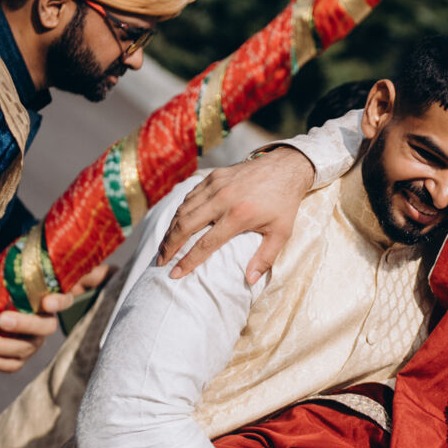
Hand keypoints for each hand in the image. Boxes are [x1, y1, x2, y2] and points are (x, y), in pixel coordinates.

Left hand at [0, 255, 94, 372]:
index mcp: (38, 295)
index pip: (62, 298)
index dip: (60, 301)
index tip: (46, 303)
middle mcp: (40, 319)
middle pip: (46, 326)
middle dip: (26, 325)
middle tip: (1, 320)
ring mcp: (29, 341)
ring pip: (27, 348)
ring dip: (3, 346)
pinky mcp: (15, 358)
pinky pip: (12, 365)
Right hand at [156, 148, 315, 282]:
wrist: (286, 167)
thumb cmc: (284, 204)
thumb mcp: (281, 233)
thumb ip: (265, 258)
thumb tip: (250, 280)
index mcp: (239, 215)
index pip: (205, 244)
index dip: (188, 261)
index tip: (175, 274)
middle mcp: (222, 199)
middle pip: (185, 225)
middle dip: (169, 246)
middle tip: (160, 261)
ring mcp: (215, 185)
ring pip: (183, 209)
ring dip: (170, 229)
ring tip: (164, 246)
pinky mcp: (213, 177)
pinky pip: (190, 196)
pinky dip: (179, 211)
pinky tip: (176, 224)